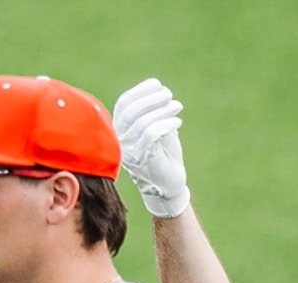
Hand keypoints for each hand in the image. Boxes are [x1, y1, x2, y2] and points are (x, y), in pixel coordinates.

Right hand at [113, 77, 190, 217]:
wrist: (169, 184)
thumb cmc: (164, 154)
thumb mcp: (158, 127)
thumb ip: (154, 111)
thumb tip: (159, 90)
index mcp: (120, 129)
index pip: (123, 104)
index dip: (140, 91)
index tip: (157, 84)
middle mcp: (121, 139)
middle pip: (131, 111)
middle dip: (151, 98)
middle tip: (169, 94)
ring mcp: (130, 150)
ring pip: (141, 122)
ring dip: (162, 110)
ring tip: (177, 106)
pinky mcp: (143, 159)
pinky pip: (151, 135)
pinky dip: (165, 124)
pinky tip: (177, 122)